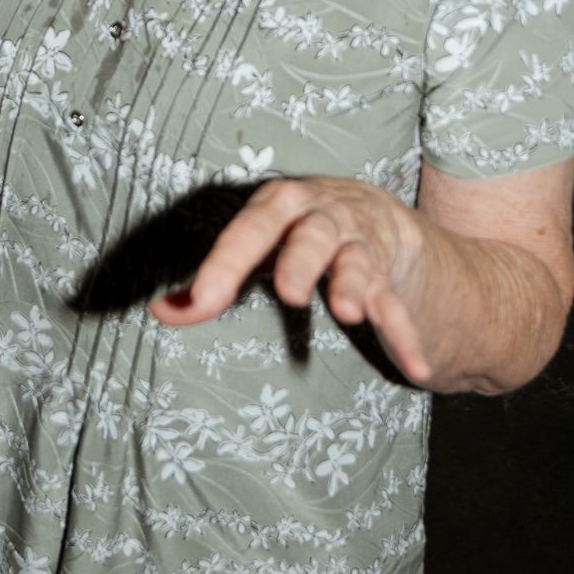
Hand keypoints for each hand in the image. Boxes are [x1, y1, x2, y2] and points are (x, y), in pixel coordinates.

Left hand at [153, 176, 436, 383]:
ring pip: (359, 259)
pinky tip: (413, 368)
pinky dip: (406, 334)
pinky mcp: (393, 274)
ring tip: (348, 313)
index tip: (201, 301)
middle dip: (300, 259)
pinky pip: (398, 305)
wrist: (384, 220)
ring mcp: (363, 243)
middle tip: (289, 293)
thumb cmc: (300, 234)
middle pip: (313, 231)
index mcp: (283, 205)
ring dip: (354, 283)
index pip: (251, 226)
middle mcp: (325, 215)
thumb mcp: (259, 248)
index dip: (226, 261)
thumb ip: (212, 282)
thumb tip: (161, 310)